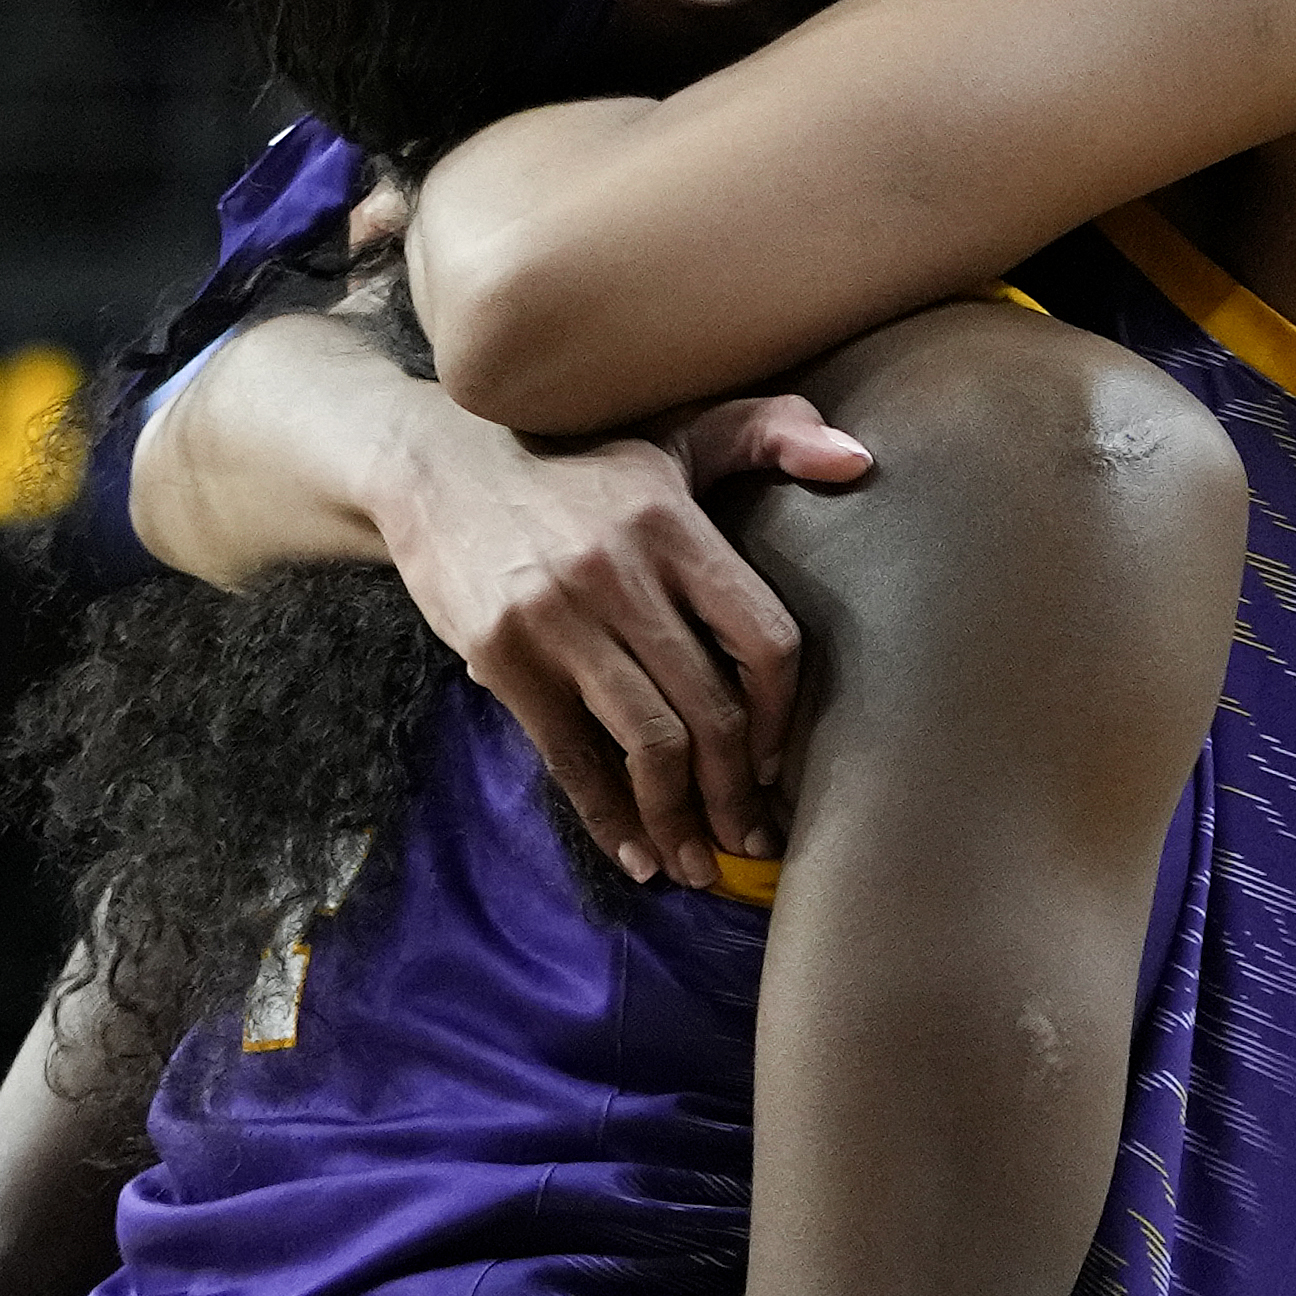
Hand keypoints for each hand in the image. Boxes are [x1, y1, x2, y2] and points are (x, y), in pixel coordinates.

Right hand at [366, 385, 868, 891]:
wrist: (436, 466)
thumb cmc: (574, 462)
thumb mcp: (671, 433)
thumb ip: (768, 432)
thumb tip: (859, 461)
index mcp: (674, 523)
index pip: (766, 640)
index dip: (784, 717)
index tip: (777, 763)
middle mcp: (620, 571)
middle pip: (711, 710)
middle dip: (738, 793)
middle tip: (752, 841)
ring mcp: (558, 618)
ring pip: (649, 746)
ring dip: (681, 821)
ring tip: (698, 864)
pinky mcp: (504, 657)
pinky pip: (571, 758)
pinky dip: (609, 819)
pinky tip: (636, 857)